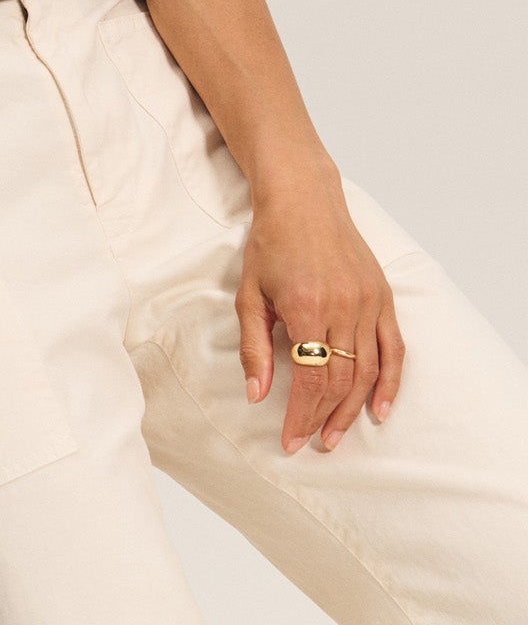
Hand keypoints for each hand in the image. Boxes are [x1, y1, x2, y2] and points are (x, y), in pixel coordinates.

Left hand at [235, 189, 405, 454]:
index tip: (290, 440)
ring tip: (335, 436)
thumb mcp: (250, 293)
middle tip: (310, 443)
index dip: (301, 416)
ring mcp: (367, 301)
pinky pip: (394, 348)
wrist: (303, 199)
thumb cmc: (270, 244)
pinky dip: (390, 383)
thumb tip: (256, 395)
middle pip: (340, 380)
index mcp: (306, 306)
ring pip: (368, 370)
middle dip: (323, 418)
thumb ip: (253, 347)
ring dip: (352, 410)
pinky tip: (380, 410)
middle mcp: (342, 306)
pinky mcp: (382, 295)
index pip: (310, 379)